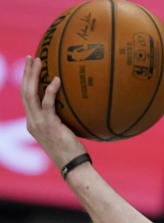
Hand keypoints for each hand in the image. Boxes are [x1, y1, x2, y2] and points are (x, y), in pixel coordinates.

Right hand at [19, 55, 86, 170]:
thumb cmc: (74, 152)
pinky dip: (50, 90)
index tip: (32, 68)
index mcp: (34, 122)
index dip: (28, 82)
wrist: (73, 166)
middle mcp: (32, 121)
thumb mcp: (66, 133)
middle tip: (31, 57)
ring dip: (32, 76)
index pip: (27, 98)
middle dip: (26, 73)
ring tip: (38, 60)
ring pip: (30, 94)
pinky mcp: (48, 125)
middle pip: (24, 92)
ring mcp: (38, 123)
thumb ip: (66, 119)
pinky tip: (56, 80)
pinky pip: (47, 104)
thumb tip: (81, 107)